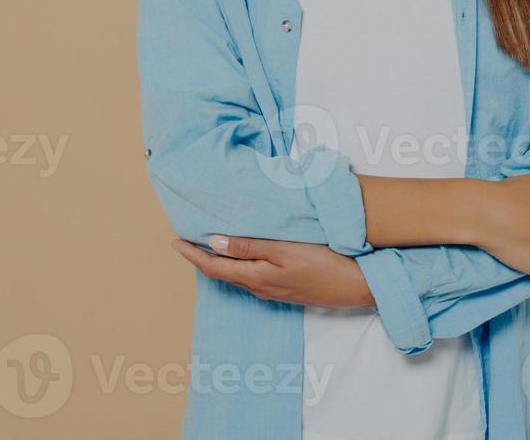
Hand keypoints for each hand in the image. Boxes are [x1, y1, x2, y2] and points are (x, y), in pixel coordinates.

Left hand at [171, 235, 376, 308]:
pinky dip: (238, 263)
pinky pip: (252, 276)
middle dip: (201, 257)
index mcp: (255, 277)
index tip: (174, 241)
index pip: (213, 267)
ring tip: (209, 244)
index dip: (191, 254)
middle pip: (222, 273)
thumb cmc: (322, 264)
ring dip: (220, 261)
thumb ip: (249, 246)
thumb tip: (213, 242)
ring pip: (237, 274)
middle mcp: (259, 287)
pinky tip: (243, 254)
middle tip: (187, 240)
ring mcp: (273, 290)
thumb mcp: (283, 250)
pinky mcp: (285, 288)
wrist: (356, 286)